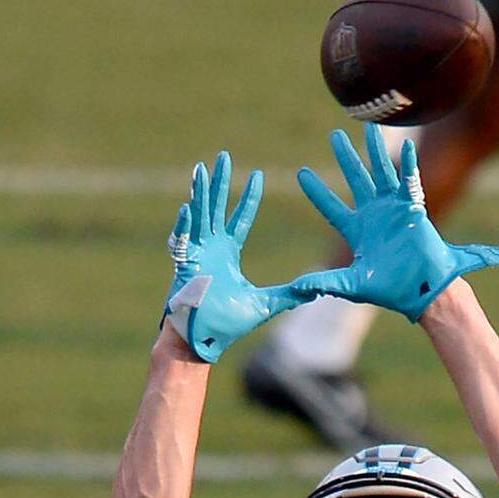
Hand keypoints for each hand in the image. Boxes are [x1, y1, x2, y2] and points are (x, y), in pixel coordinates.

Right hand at [162, 152, 302, 362]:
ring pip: (198, 216)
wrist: (202, 341)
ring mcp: (195, 255)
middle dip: (221, 182)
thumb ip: (288, 296)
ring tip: (202, 170)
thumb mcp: (264, 305)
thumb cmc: (226, 325)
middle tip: (224, 156)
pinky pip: (183, 242)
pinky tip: (188, 207)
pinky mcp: (183, 267)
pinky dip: (185, 225)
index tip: (258, 177)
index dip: (249, 199)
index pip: (240, 219)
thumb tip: (315, 291)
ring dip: (200, 194)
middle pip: (216, 207)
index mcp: (227, 253)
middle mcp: (210, 248)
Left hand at [293, 124, 498, 322]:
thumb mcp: (352, 285)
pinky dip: (409, 165)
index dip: (316, 191)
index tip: (301, 173)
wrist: (420, 290)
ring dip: (376, 149)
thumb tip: (296, 287)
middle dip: (346, 157)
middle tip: (335, 135)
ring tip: (370, 126)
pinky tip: (406, 146)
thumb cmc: (389, 290)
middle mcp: (373, 214)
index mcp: (357, 231)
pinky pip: (410, 181)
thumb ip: (326, 282)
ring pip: (382, 171)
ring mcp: (393, 208)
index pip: (331, 207)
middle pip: (356, 179)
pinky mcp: (413, 208)